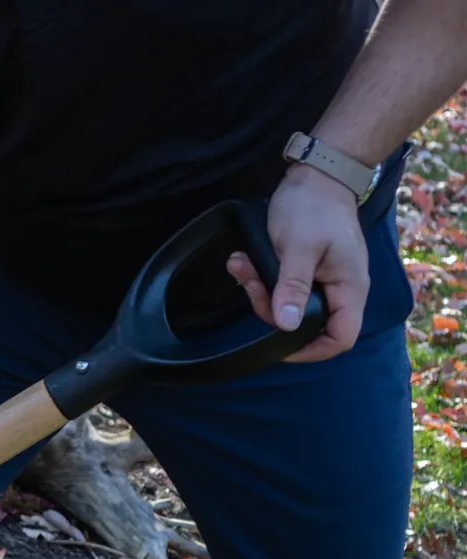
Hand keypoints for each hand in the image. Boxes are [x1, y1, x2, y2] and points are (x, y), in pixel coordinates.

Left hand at [227, 162, 368, 362]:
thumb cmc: (313, 207)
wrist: (315, 175)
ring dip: (260, 291)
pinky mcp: (306, 271)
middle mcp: (340, 290)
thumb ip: (293, 287)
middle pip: (308, 325)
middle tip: (251, 286)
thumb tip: (287, 325)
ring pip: (289, 306)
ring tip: (241, 266)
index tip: (277, 343)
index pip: (340, 338)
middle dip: (272, 312)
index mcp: (349, 288)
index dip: (311, 350)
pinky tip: (243, 261)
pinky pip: (281, 287)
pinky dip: (260, 278)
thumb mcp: (299, 248)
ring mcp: (324, 281)